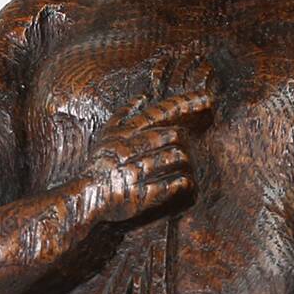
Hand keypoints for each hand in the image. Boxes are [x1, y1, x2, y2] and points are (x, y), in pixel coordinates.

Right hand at [79, 90, 213, 224]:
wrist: (85, 196)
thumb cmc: (100, 164)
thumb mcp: (107, 136)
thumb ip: (124, 115)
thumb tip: (143, 96)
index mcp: (121, 133)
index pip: (157, 114)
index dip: (184, 105)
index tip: (208, 100)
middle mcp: (127, 149)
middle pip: (170, 135)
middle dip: (182, 140)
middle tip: (185, 146)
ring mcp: (133, 171)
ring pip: (173, 157)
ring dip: (184, 161)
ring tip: (186, 164)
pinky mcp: (139, 195)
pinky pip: (169, 185)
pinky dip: (181, 183)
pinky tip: (186, 183)